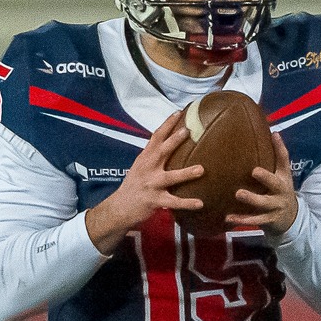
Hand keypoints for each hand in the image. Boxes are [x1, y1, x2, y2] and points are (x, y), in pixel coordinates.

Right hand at [83, 111, 203, 253]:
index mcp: (145, 158)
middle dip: (174, 140)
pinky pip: (173, 202)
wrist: (119, 208)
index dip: (167, 124)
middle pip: (161, 151)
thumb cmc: (134, 186)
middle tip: (188, 131)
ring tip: (201, 169)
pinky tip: (200, 203)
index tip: (179, 112)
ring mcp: (151, 185)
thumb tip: (170, 142)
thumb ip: (153, 155)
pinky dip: (187, 203)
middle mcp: (147, 169)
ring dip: (185, 173)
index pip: (156, 137)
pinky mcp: (154, 201)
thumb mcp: (140, 166)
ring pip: (170, 177)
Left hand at [228, 128, 298, 235]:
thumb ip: (278, 155)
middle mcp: (281, 192)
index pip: (284, 160)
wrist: (291, 218)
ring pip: (263, 204)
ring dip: (251, 199)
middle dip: (265, 178)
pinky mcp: (268, 220)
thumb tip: (273, 131)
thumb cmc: (281, 191)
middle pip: (275, 184)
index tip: (273, 135)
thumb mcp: (282, 174)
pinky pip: (254, 221)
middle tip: (254, 171)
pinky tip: (228, 217)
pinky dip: (241, 220)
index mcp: (283, 178)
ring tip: (238, 194)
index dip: (280, 148)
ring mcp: (275, 207)